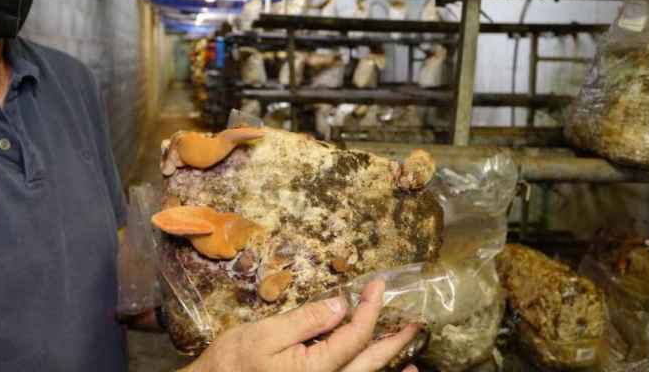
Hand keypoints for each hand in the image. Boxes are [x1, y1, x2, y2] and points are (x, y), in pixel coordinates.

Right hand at [183, 280, 420, 371]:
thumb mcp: (265, 334)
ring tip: (412, 359)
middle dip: (395, 342)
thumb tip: (340, 305)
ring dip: (389, 368)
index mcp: (315, 369)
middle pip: (370, 363)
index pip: (354, 335)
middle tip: (416, 324)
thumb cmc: (232, 363)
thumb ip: (306, 320)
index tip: (378, 285)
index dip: (370, 308)